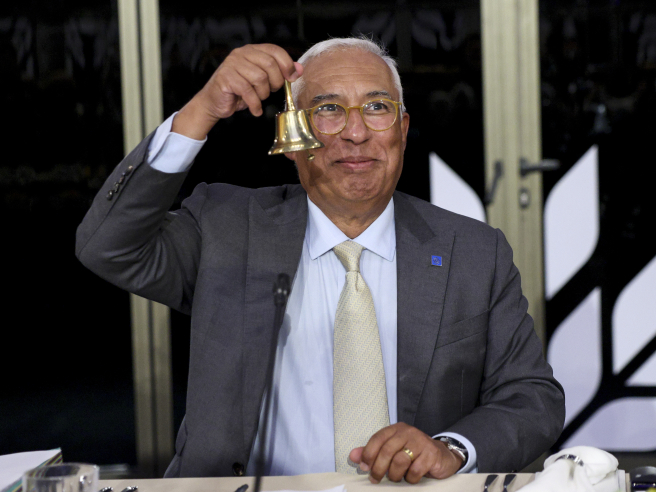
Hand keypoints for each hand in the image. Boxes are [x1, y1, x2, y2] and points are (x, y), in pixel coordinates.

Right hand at [172, 43, 302, 139]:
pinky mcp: (226, 78)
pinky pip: (248, 91)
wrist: (214, 102)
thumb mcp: (262, 81)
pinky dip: (255, 104)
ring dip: (263, 94)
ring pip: (260, 78)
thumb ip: (279, 73)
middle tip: (271, 92)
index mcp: (252, 51)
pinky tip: (255, 109)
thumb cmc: (239, 91)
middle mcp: (241, 54)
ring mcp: (232, 64)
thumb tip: (299, 69)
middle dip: (275, 82)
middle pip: (269, 64)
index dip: (287, 64)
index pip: (275, 50)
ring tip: (258, 99)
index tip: (291, 78)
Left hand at [348, 422, 462, 483]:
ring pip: (400, 461)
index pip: (377, 438)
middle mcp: (408, 432)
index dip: (368, 454)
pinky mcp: (431, 454)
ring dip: (394, 475)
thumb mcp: (393, 450)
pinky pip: (415, 470)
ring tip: (395, 478)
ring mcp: (421, 441)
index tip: (364, 468)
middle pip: (387, 451)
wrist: (442, 456)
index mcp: (396, 429)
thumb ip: (373, 452)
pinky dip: (410, 478)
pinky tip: (411, 478)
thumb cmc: (413, 454)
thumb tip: (353, 456)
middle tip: (375, 479)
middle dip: (378, 468)